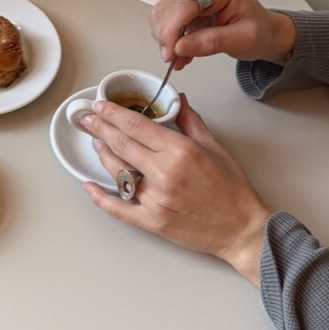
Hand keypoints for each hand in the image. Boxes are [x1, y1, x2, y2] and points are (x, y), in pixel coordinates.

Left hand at [81, 95, 272, 284]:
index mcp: (180, 152)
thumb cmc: (232, 190)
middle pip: (122, 145)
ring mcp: (156, 199)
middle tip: (87, 118)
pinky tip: (89, 186)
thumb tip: (177, 100)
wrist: (241, 229)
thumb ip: (191, 122)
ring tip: (96, 143)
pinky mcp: (152, 221)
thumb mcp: (215, 148)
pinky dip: (101, 197)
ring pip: (118, 172)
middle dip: (100, 128)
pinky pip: (119, 208)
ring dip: (103, 155)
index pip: (137, 126)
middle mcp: (165, 174)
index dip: (113, 114)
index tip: (101, 106)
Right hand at [150, 0, 296, 70]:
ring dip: (165, 38)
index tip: (170, 53)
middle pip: (169, 6)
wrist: (262, 31)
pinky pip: (165, 18)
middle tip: (174, 59)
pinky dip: (168, 37)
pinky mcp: (184, 1)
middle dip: (167, 36)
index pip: (185, 2)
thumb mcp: (242, 40)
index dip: (172, 28)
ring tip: (180, 56)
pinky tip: (180, 51)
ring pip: (162, 12)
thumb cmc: (258, 31)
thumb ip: (211, 42)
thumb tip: (180, 46)